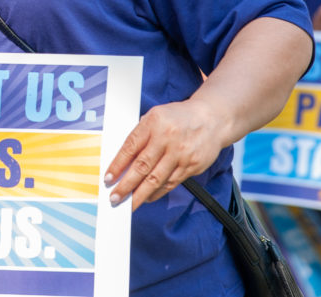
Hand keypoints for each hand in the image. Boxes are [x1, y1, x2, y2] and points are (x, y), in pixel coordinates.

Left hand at [104, 99, 227, 210]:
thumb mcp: (155, 117)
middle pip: (142, 167)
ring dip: (140, 194)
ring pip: (156, 179)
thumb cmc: (178, 117)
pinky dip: (157, 193)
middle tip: (115, 198)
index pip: (130, 147)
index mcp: (154, 123)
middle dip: (126, 185)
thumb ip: (140, 135)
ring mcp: (181, 154)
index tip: (108, 178)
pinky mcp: (192, 166)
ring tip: (129, 204)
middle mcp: (167, 139)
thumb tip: (122, 161)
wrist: (212, 119)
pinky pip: (171, 183)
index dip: (117, 165)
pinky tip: (147, 197)